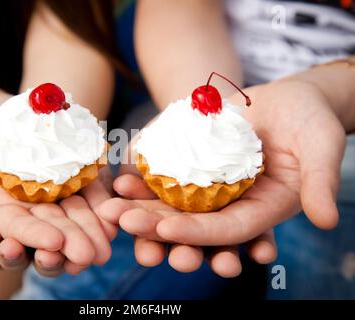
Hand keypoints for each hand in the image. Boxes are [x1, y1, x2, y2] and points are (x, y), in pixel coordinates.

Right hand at [0, 104, 115, 275]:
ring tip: (102, 249)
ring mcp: (61, 199)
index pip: (18, 231)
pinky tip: (113, 219)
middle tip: (84, 256)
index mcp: (5, 214)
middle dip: (68, 247)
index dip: (34, 238)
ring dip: (90, 235)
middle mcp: (36, 213)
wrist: (6, 110)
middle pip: (52, 235)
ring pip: (77, 223)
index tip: (51, 245)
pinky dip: (104, 209)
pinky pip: (95, 198)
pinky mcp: (82, 182)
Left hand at [99, 79, 345, 274]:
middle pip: (189, 222)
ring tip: (111, 205)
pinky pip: (164, 173)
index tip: (165, 231)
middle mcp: (229, 203)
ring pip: (170, 202)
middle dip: (156, 226)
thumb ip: (320, 181)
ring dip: (139, 205)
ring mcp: (208, 185)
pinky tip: (117, 176)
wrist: (289, 100)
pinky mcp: (193, 162)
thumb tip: (327, 220)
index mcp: (260, 210)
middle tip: (124, 223)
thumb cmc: (310, 121)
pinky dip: (141, 176)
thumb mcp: (321, 146)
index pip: (226, 229)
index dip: (196, 233)